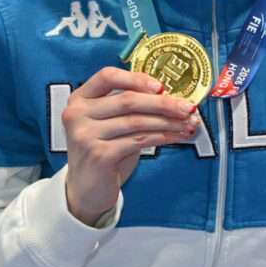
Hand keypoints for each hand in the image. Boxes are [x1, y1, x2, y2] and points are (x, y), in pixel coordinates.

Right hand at [61, 66, 198, 224]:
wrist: (87, 190)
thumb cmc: (104, 151)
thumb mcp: (111, 124)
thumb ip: (130, 108)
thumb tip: (171, 97)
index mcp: (80, 98)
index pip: (107, 76)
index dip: (136, 78)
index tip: (162, 87)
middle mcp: (77, 114)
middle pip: (128, 101)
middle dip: (163, 103)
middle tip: (188, 107)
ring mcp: (86, 134)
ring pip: (137, 121)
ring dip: (168, 121)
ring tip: (188, 123)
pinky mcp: (99, 154)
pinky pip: (139, 140)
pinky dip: (163, 137)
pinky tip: (177, 136)